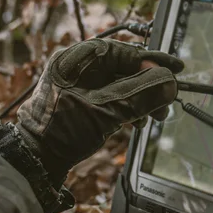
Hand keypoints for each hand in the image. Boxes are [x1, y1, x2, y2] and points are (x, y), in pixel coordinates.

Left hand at [14, 39, 184, 185]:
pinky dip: (128, 108)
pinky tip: (138, 122)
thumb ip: (140, 96)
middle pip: (125, 68)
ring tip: (155, 117)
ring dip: (141, 99)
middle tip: (166, 102)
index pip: (124, 52)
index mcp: (77, 59)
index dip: (153, 61)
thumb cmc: (60, 132)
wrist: (37, 160)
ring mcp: (79, 85)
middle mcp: (77, 67)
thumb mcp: (106, 112)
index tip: (175, 68)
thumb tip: (169, 84)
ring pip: (121, 85)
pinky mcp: (81, 102)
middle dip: (149, 86)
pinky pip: (112, 97)